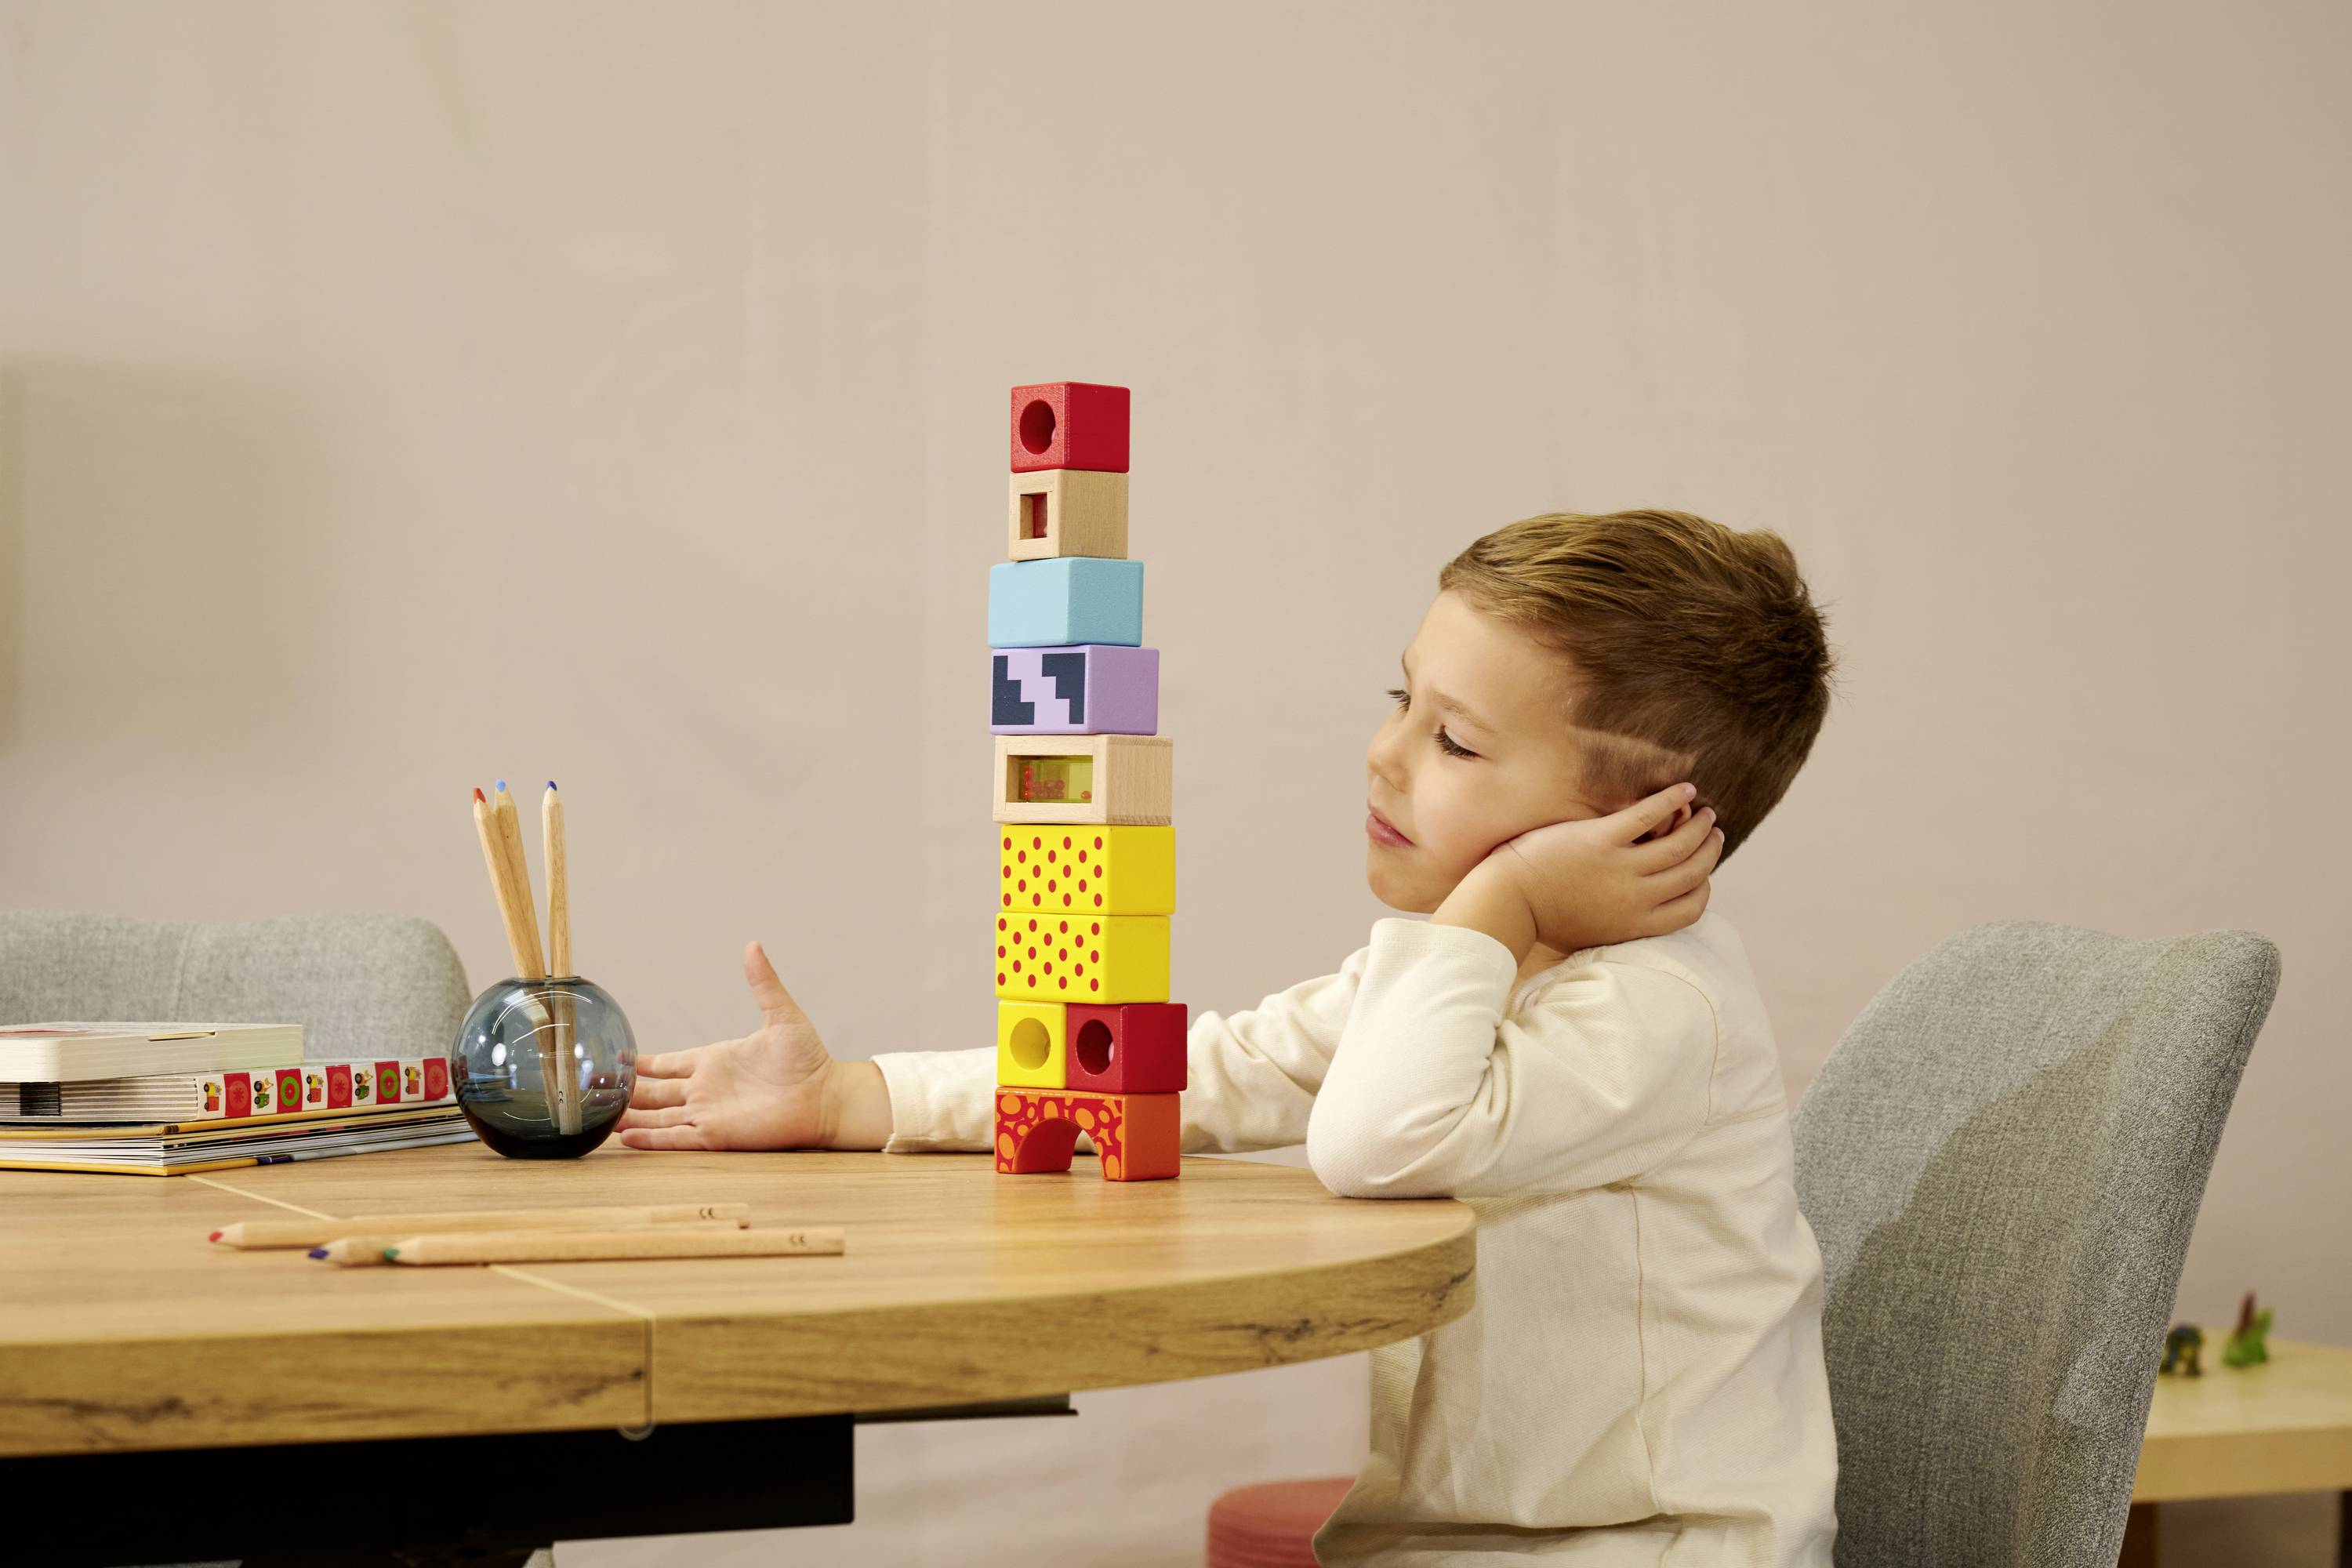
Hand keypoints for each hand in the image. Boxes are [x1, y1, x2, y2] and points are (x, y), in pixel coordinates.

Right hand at [616, 941, 839, 1150]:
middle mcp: (705, 1087)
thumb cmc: (808, 1058)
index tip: (616, 1057)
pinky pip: (675, 1136)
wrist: (824, 1096)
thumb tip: (753, 945)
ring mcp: (707, 1112)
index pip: (667, 1063)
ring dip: (630, 1117)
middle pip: (654, 1092)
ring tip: (600, 1117)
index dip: (642, 1062)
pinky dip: (650, 1138)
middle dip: (624, 1091)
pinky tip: (625, 1138)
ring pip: (658, 1115)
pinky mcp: (715, 1134)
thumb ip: (763, 983)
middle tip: (592, 1088)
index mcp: (714, 1059)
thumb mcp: (782, 1016)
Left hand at [1437, 783, 1721, 960]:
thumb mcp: (1595, 936)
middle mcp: (1637, 899)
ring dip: (1699, 826)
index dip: (1705, 887)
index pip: (1692, 908)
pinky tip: (1686, 789)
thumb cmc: (1545, 918)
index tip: (1704, 872)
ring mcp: (1621, 868)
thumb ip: (1625, 926)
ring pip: (1680, 844)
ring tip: (1705, 813)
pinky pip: (1649, 816)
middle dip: (1709, 850)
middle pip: (1693, 872)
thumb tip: (1646, 916)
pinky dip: (1673, 800)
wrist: (1507, 903)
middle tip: (1713, 833)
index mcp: (1637, 925)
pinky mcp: (1601, 840)